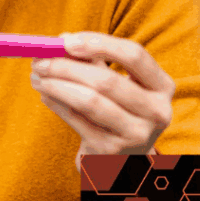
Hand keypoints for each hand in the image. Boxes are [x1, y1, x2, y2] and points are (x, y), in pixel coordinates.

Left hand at [30, 32, 174, 155]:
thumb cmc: (117, 110)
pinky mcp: (110, 151)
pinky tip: (45, 95)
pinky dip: (56, 103)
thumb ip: (94, 60)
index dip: (99, 43)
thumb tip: (61, 41)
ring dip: (56, 85)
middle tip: (40, 60)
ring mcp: (135, 134)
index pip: (134, 55)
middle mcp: (156, 112)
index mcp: (162, 87)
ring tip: (37, 77)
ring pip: (89, 101)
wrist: (121, 160)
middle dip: (66, 66)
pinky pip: (77, 120)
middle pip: (106, 80)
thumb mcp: (117, 84)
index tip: (66, 40)